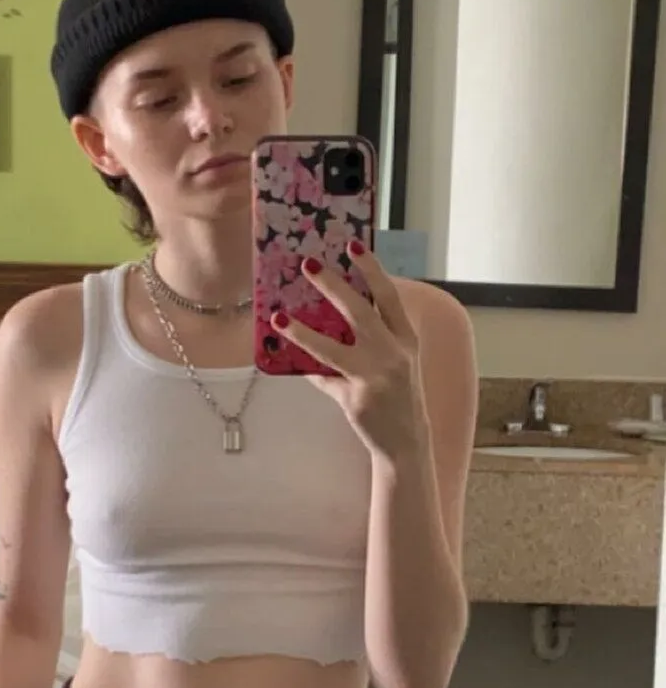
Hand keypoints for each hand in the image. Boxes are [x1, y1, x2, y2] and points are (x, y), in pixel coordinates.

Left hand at [272, 240, 427, 462]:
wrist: (406, 442)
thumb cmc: (395, 395)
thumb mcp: (393, 361)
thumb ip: (368, 339)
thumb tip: (326, 314)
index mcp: (405, 339)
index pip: (388, 296)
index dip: (371, 269)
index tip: (352, 244)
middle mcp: (394, 354)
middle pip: (360, 312)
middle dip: (334, 286)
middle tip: (307, 265)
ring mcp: (375, 377)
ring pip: (333, 348)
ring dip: (303, 332)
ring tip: (279, 317)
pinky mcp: (357, 399)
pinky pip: (322, 378)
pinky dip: (305, 369)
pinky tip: (285, 358)